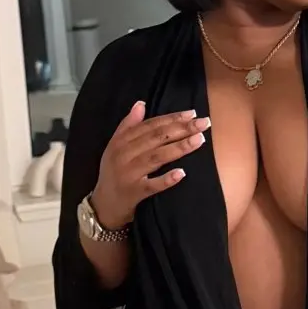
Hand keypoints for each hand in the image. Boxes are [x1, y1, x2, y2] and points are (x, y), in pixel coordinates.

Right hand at [91, 102, 208, 228]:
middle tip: (203, 123)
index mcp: (121, 142)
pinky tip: (182, 173)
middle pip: (157, 138)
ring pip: (157, 157)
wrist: (103, 205)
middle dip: (182, 129)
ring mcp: (128, 174)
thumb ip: (128, 125)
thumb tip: (141, 104)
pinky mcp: (133, 192)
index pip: (150, 126)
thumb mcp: (116, 147)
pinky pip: (152, 185)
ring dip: (179, 148)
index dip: (172, 118)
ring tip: (199, 140)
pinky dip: (166, 179)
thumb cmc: (114, 173)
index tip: (192, 113)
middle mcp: (124, 155)